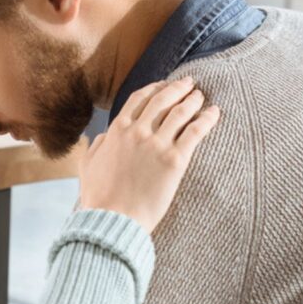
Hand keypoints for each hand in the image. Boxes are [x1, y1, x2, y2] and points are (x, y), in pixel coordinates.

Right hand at [79, 76, 220, 235]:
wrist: (113, 219)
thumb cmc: (99, 198)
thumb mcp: (88, 166)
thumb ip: (96, 146)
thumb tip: (102, 137)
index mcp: (117, 129)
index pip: (140, 98)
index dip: (155, 87)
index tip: (165, 85)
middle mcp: (137, 131)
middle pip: (163, 99)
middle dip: (178, 88)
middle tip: (189, 83)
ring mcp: (157, 144)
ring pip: (181, 112)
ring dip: (193, 100)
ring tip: (201, 97)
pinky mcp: (175, 160)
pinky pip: (195, 131)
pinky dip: (207, 119)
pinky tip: (215, 112)